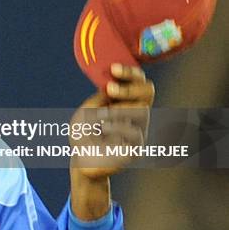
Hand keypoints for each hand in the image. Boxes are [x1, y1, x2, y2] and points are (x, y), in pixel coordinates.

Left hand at [69, 63, 154, 219]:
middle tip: (110, 88)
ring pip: (140, 110)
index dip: (129, 72)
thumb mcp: (87, 111)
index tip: (113, 68)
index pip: (136, 80)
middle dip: (129, 87)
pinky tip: (104, 132)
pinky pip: (133, 131)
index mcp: (124, 101)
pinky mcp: (137, 146)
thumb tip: (110, 84)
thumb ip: (99, 99)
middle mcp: (136, 113)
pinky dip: (116, 128)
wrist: (82, 161)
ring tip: (100, 118)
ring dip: (117, 110)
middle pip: (148, 90)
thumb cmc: (84, 134)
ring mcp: (139, 129)